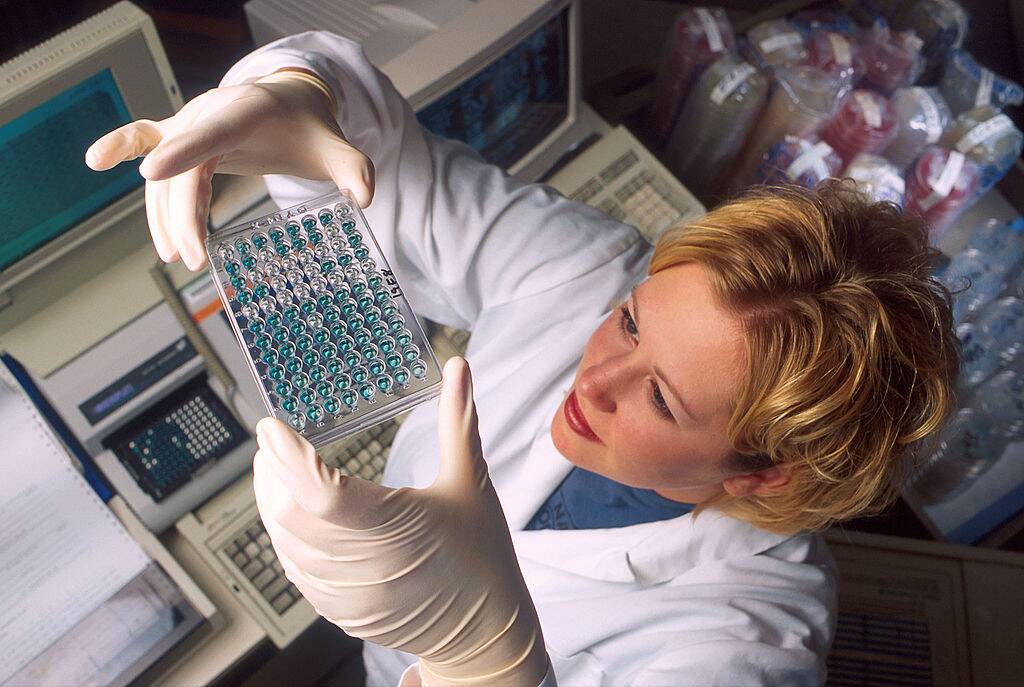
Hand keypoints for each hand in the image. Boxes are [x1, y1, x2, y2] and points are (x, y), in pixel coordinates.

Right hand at [84, 71, 373, 270]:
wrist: (291, 103)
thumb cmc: (309, 127)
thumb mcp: (334, 146)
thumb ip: (353, 168)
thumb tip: (366, 195)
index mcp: (246, 111)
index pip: (211, 132)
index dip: (183, 151)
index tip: (152, 173)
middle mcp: (210, 113)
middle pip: (184, 166)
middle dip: (183, 213)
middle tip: (193, 258)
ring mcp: (191, 122)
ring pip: (166, 171)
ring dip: (165, 213)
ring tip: (177, 256)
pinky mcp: (181, 134)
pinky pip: (145, 137)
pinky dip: (120, 147)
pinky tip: (94, 160)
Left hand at [253, 358, 549, 686]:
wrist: (486, 630)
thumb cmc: (482, 554)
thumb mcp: (472, 481)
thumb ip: (458, 420)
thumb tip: (458, 368)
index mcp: (398, 527)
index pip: (323, 494)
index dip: (288, 458)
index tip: (270, 426)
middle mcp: (366, 566)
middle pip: (289, 515)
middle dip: (271, 474)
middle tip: (271, 442)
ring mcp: (349, 595)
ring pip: (284, 543)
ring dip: (273, 504)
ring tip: (277, 471)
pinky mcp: (340, 612)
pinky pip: (295, 569)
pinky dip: (286, 537)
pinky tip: (293, 514)